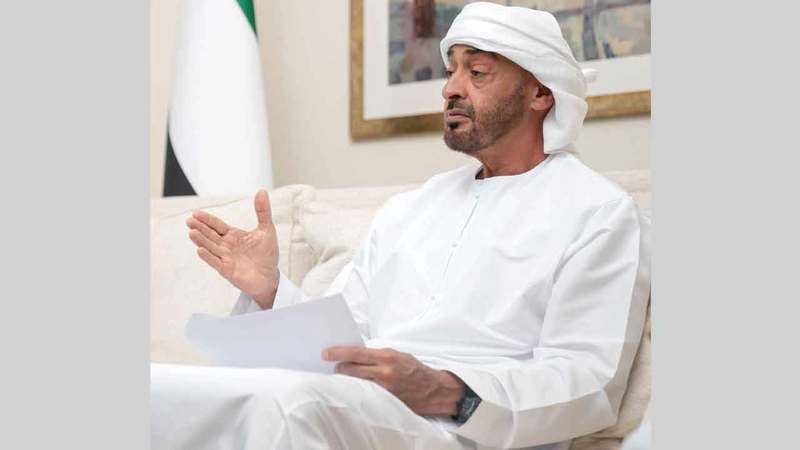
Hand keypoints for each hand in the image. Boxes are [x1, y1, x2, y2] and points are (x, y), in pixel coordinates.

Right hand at [186, 190, 279, 308]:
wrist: (270, 277)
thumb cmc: (267, 254)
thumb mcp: (266, 230)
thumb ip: (263, 211)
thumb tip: (261, 191)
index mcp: (233, 236)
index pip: (217, 225)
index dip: (206, 219)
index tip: (195, 213)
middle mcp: (226, 246)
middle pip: (210, 235)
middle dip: (200, 228)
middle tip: (189, 220)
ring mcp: (225, 258)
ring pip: (210, 247)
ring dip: (201, 240)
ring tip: (192, 232)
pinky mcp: (227, 271)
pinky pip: (216, 262)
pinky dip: (208, 257)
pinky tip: (200, 250)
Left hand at [322, 346, 464, 415]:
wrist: (433, 389)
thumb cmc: (414, 369)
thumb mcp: (397, 355)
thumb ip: (377, 355)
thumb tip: (355, 355)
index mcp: (387, 357)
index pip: (356, 353)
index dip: (338, 353)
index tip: (325, 353)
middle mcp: (384, 372)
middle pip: (351, 370)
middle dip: (340, 368)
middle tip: (335, 366)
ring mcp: (383, 389)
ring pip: (355, 383)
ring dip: (348, 380)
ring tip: (345, 377)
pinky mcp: (385, 401)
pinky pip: (365, 394)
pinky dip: (359, 390)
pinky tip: (356, 389)